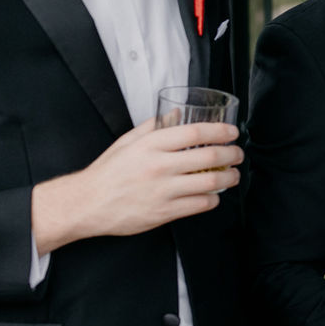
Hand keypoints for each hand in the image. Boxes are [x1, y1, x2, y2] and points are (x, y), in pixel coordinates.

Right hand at [31, 119, 241, 253]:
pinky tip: (214, 195)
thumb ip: (153, 126)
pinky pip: (199, 204)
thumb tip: (176, 113)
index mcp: (150, 145)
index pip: (195, 132)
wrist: (86, 204)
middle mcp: (158, 166)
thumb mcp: (127, 142)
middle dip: (232, 154)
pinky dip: (213, 199)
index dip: (220, 131)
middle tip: (238, 154)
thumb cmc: (108, 172)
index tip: (232, 132)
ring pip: (210, 182)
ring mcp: (162, 190)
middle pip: (209, 156)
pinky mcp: (163, 212)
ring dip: (229, 178)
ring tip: (233, 175)